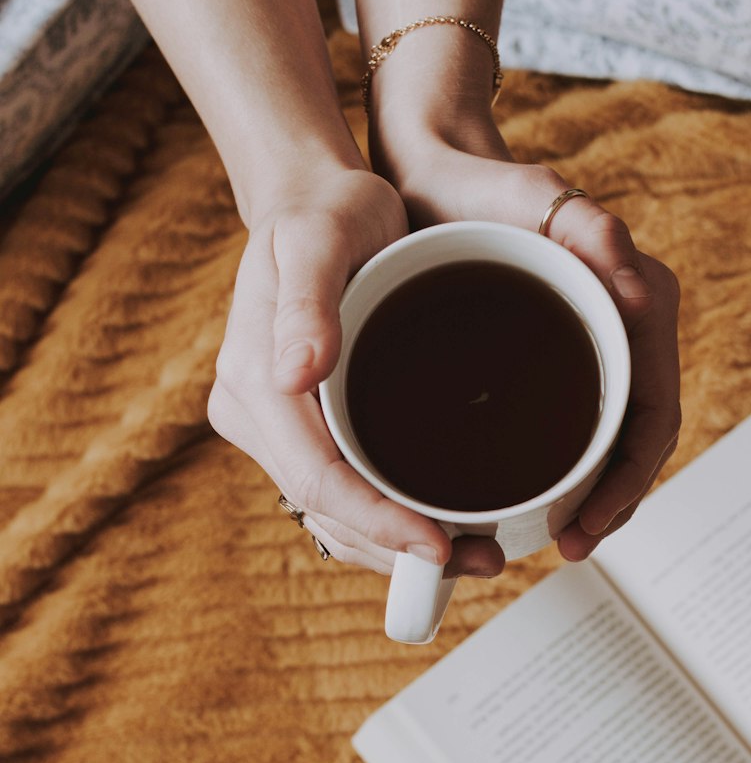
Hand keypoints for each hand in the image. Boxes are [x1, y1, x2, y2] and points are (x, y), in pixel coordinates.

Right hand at [207, 166, 505, 577]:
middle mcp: (257, 415)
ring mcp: (280, 427)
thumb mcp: (320, 238)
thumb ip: (307, 302)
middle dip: (401, 550)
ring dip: (399, 548)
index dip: (379, 523)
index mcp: (255, 383)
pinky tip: (444, 525)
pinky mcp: (308, 427)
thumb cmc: (325, 211)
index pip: (317, 481)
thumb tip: (295, 374)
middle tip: (483, 562)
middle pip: (328, 513)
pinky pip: (346, 492)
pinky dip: (392, 519)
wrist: (317, 199)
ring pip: (336, 515)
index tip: (439, 545)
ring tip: (477, 556)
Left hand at [375, 126, 680, 562]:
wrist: (433, 173)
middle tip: (569, 548)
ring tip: (557, 541)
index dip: (630, 482)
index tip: (589, 526)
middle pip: (639, 442)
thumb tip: (645, 297)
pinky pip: (578, 430)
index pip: (655, 416)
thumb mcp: (530, 198)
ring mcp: (593, 347)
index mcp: (638, 303)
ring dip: (595, 500)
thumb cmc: (478, 185)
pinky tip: (535, 505)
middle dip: (615, 504)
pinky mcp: (557, 359)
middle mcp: (625, 330)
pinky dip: (567, 474)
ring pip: (610, 444)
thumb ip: (590, 229)